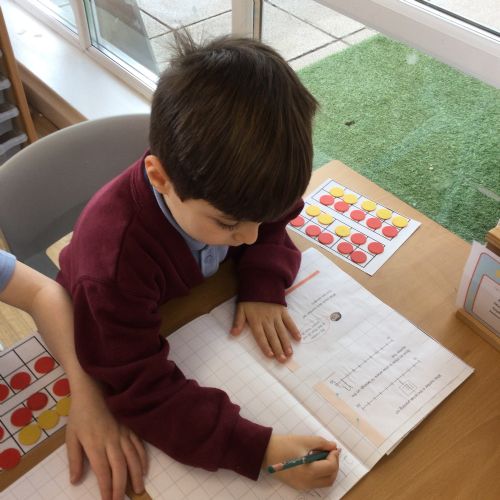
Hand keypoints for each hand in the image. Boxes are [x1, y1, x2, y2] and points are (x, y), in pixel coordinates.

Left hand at [65, 383, 147, 499]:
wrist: (95, 388)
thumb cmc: (80, 413)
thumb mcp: (71, 436)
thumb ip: (74, 459)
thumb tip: (75, 481)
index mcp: (95, 445)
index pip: (103, 473)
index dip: (106, 489)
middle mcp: (112, 441)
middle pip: (120, 469)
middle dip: (121, 488)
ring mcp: (124, 433)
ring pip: (133, 458)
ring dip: (136, 476)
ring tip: (137, 489)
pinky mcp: (131, 427)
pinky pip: (140, 445)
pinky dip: (143, 459)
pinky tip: (144, 469)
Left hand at [231, 302, 300, 361]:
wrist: (261, 283)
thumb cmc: (250, 299)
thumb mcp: (240, 309)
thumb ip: (238, 322)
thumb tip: (232, 334)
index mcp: (256, 320)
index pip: (261, 336)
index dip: (265, 346)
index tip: (270, 356)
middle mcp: (267, 320)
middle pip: (273, 336)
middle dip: (278, 349)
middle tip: (282, 360)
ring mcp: (276, 316)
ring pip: (282, 331)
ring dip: (286, 343)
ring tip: (289, 353)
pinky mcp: (283, 311)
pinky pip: (289, 321)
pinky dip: (294, 329)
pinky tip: (298, 338)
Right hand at [263, 434, 339, 490]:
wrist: (265, 452)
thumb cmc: (284, 444)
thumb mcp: (305, 440)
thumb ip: (322, 443)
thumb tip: (334, 446)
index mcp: (309, 472)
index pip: (331, 468)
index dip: (334, 457)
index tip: (332, 448)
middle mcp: (307, 483)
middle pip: (330, 478)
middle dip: (334, 465)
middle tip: (330, 453)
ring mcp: (302, 486)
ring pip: (323, 482)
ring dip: (328, 471)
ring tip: (322, 457)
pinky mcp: (298, 485)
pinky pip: (315, 483)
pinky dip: (320, 474)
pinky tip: (314, 462)